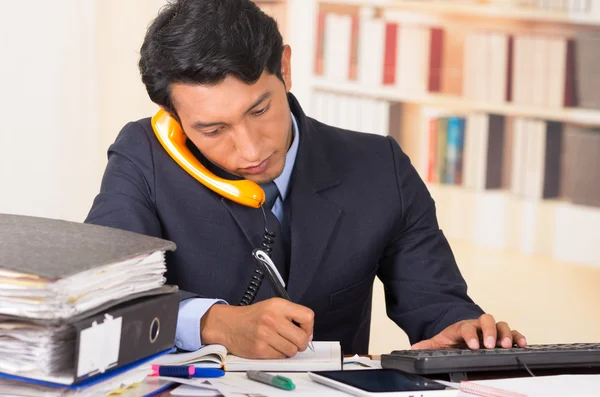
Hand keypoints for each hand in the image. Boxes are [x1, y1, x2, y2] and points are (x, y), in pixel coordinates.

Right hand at [200, 297, 313, 358]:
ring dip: (289, 349)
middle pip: (302, 338)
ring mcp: (265, 335)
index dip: (309, 327)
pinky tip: (271, 347)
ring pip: (292, 350)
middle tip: (295, 341)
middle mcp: (272, 319)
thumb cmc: (252, 316)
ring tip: (280, 343)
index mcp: (278, 305)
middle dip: (301, 343)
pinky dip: (278, 355)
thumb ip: (291, 315)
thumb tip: (308, 333)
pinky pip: (280, 357)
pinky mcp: (259, 349)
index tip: (305, 330)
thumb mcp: (272, 306)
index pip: (307, 317)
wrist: (228, 324)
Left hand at [411, 314, 526, 349]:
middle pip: (486, 320)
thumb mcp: (440, 342)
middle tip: (490, 345)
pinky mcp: (502, 335)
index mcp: (463, 326)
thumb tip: (415, 348)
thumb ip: (428, 345)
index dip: (470, 334)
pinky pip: (512, 333)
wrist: (463, 333)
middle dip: (489, 332)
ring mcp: (491, 329)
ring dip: (504, 334)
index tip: (473, 345)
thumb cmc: (454, 338)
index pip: (466, 326)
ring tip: (506, 346)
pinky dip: (518, 337)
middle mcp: (479, 325)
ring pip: (501, 324)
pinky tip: (521, 344)